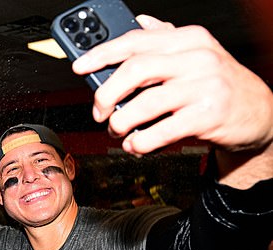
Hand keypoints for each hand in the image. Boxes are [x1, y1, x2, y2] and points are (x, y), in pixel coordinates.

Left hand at [72, 15, 272, 156]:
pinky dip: (141, 141)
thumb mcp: (195, 54)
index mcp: (188, 39)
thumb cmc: (218, 84)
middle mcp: (197, 58)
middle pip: (136, 70)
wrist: (259, 113)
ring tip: (116, 129)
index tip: (79, 66)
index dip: (102, 54)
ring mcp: (204, 86)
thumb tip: (138, 21)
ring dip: (121, 121)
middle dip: (107, 93)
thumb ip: (165, 40)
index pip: (136, 41)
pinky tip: (135, 144)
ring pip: (145, 103)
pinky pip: (162, 130)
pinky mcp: (208, 115)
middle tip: (98, 110)